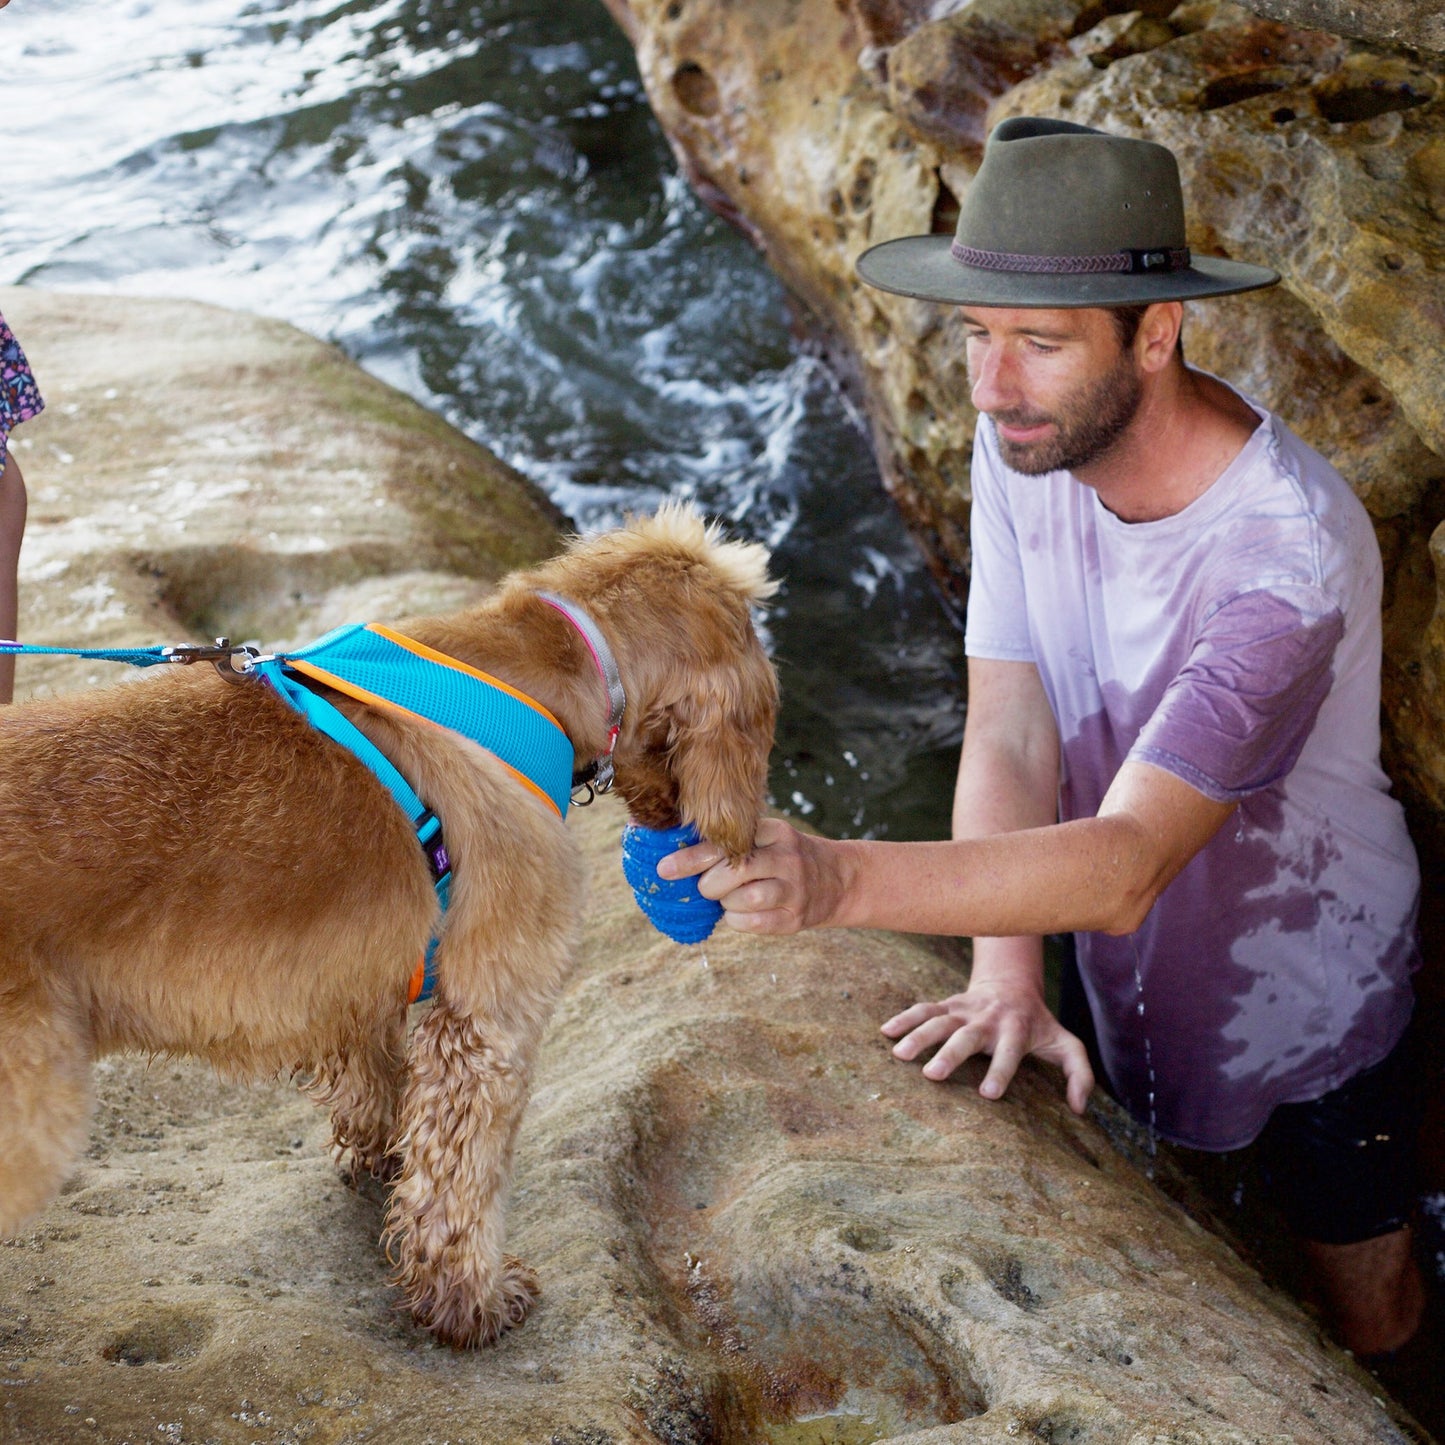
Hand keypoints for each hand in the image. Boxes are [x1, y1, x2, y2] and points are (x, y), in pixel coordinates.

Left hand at [657, 816, 845, 932]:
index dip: (692, 856)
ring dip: (726, 902)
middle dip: (709, 883)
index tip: (664, 868)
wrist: (838, 880)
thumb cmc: (782, 859)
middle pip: (736, 869)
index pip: (728, 841)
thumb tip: (673, 856)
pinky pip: (755, 922)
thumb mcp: (766, 839)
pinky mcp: (796, 917)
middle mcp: (787, 857)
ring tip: (728, 898)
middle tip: (705, 888)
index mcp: (774, 832)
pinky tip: (738, 913)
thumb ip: (730, 843)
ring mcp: (794, 888)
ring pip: (747, 898)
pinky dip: (737, 920)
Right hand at [882, 982, 1093, 1113]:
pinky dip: (904, 1018)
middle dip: (949, 1053)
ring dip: (918, 1035)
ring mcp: (965, 1009)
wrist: (1013, 985)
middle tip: (931, 1075)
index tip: (987, 1095)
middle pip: (967, 1036)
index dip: (1000, 1071)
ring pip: (939, 1020)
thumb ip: (1079, 1075)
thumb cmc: (1040, 1025)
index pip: (1009, 1052)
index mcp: (1017, 1030)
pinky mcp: (948, 1004)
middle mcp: (988, 1019)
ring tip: (899, 1055)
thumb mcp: (1068, 1045)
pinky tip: (885, 1031)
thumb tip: (1080, 1109)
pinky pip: (924, 1009)